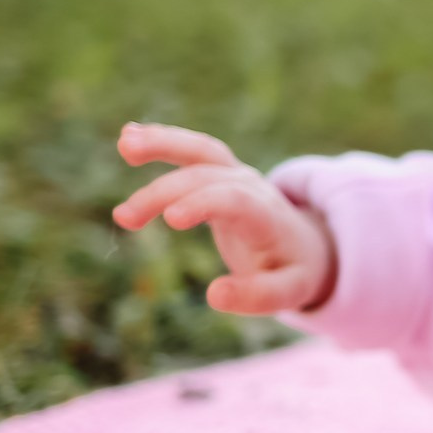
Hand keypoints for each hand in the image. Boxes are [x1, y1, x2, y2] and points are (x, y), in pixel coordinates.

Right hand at [112, 123, 335, 314]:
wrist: (308, 244)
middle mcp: (254, 188)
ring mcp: (238, 175)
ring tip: (125, 144)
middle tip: (124, 217)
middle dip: (165, 191)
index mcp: (268, 218)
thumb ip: (256, 296)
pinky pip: (194, 150)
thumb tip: (214, 295)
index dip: (204, 204)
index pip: (236, 201)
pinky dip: (163, 140)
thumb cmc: (294, 271)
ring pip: (202, 151)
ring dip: (163, 144)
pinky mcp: (222, 173)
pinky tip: (128, 136)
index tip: (170, 220)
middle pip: (209, 177)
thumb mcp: (289, 292)